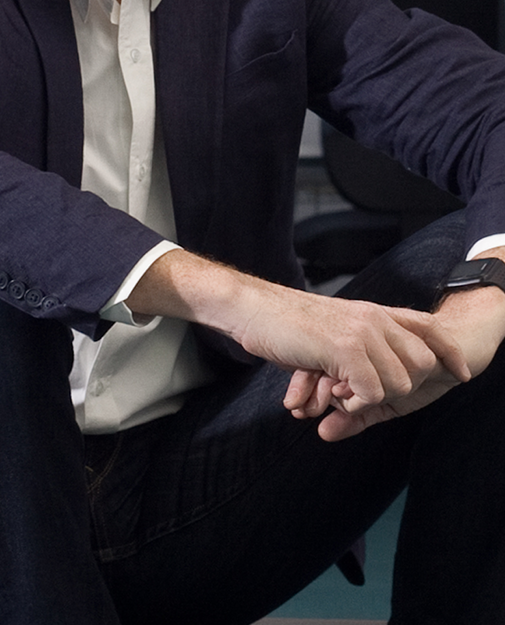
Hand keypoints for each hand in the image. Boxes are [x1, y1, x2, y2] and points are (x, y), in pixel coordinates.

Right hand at [130, 249, 471, 438]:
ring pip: (399, 383)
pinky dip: (355, 402)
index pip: (429, 328)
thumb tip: (376, 380)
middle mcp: (375, 318)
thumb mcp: (331, 329)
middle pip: (422, 365)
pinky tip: (331, 393)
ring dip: (370, 398)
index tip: (460, 373)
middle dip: (399, 388)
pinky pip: (373, 392)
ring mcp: (363, 332)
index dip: (449, 353)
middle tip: (357, 393)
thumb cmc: (284, 323)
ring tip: (336, 392)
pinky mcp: (347, 349)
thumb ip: (359, 346)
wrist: (251, 309)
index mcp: (373, 312)